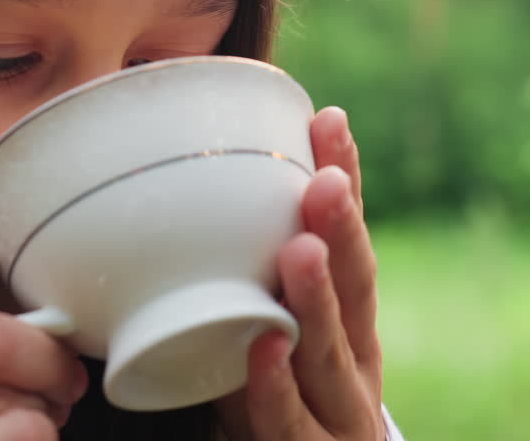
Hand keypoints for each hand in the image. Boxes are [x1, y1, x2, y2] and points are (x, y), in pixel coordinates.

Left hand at [216, 107, 384, 439]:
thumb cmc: (279, 408)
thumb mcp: (264, 340)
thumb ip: (238, 286)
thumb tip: (175, 195)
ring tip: (300, 249)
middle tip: (323, 177)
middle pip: (354, 292)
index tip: (328, 120)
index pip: (350, 244)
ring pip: (329, 354)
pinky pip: (289, 422)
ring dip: (314, 301)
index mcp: (348, 325)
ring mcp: (338, 413)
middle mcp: (353, 363)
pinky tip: (264, 349)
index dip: (345, 184)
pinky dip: (275, 387)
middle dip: (341, 231)